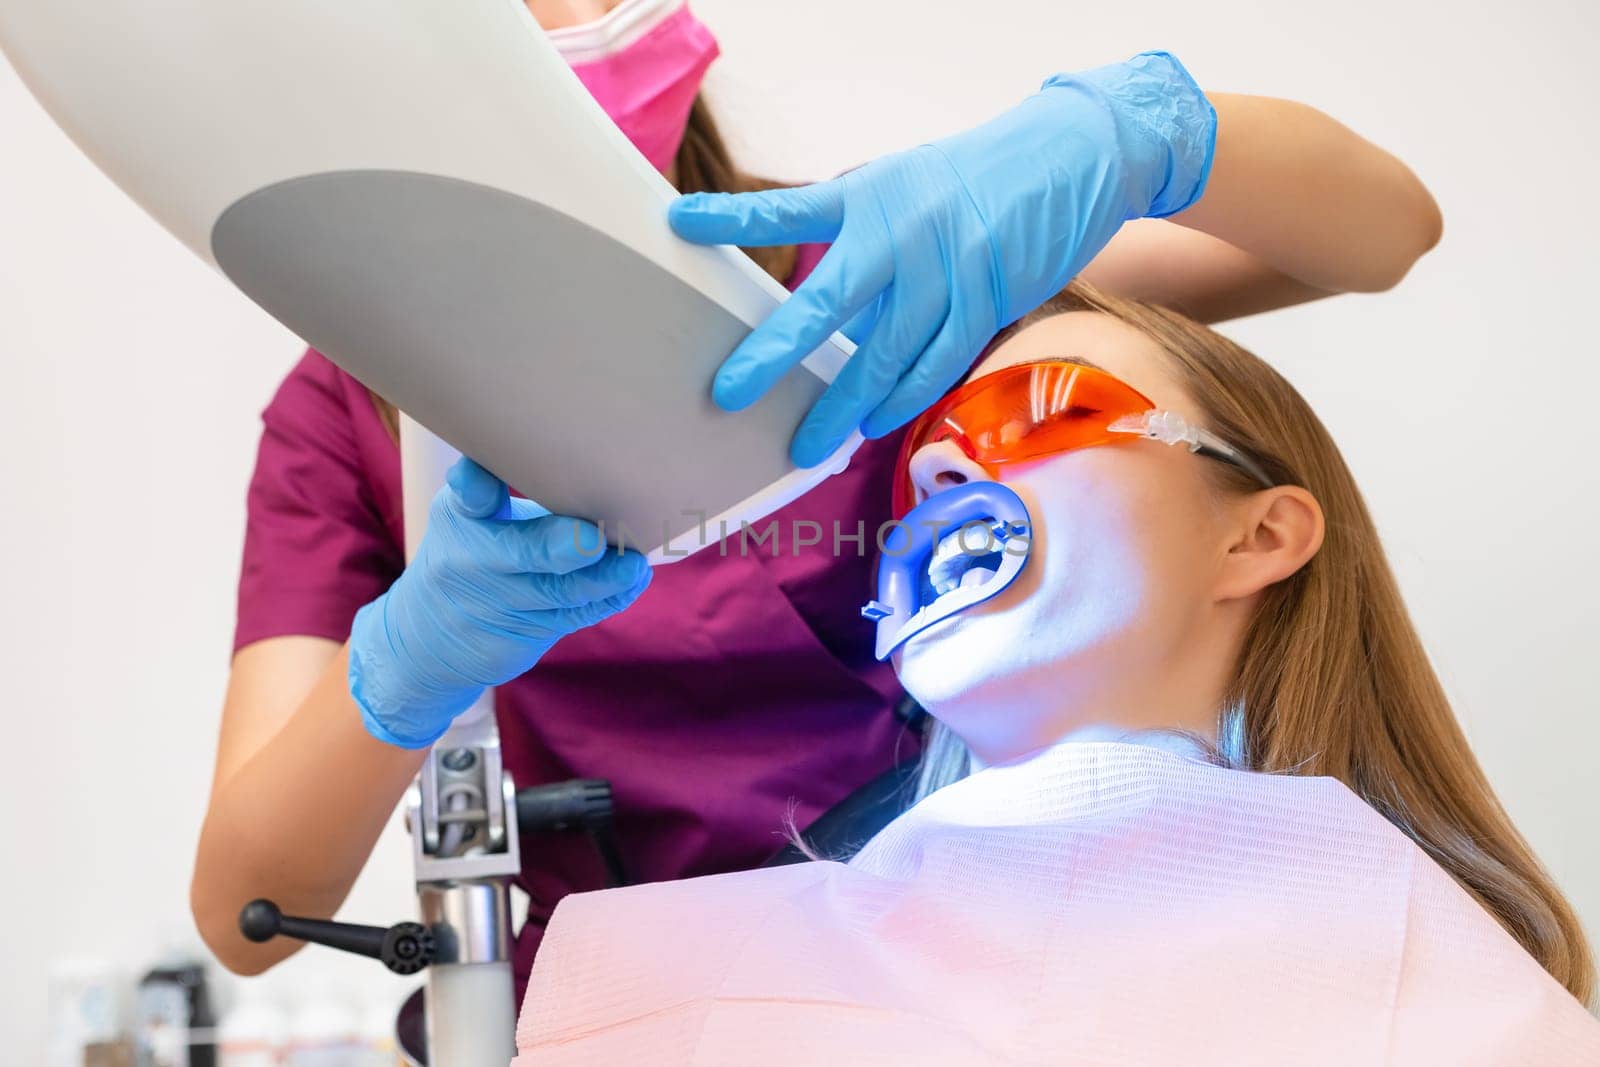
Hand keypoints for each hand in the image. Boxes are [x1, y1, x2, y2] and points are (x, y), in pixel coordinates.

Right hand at [348, 457, 651, 747]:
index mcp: (462, 516)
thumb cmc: (469, 553)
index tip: (475, 474)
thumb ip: (505, 492)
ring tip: (633, 566)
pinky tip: (632, 582)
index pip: (466, 497)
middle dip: (558, 547)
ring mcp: (498, 604)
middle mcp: (475, 561)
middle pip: (520, 553)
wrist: (431, 635)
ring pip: (557, 592)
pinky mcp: (521, 635)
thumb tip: (581, 462)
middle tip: (593, 539)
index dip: (472, 484)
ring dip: (601, 580)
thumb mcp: (468, 516)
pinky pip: (571, 617)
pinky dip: (606, 600)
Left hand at [668, 51, 1215, 467]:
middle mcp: (900, 234)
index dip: (733, 217)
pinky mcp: (985, 302)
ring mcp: (945, 272)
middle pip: (826, 304)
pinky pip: (935, 365)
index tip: (678, 223)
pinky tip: (875, 423)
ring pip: (884, 356)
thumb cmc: (969, 181)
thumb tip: (821, 316)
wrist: (1064, 161)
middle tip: (731, 394)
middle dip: (775, 355)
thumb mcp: (902, 190)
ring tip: (806, 445)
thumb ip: (858, 242)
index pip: (789, 208)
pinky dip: (903, 399)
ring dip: (842, 406)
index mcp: (868, 197)